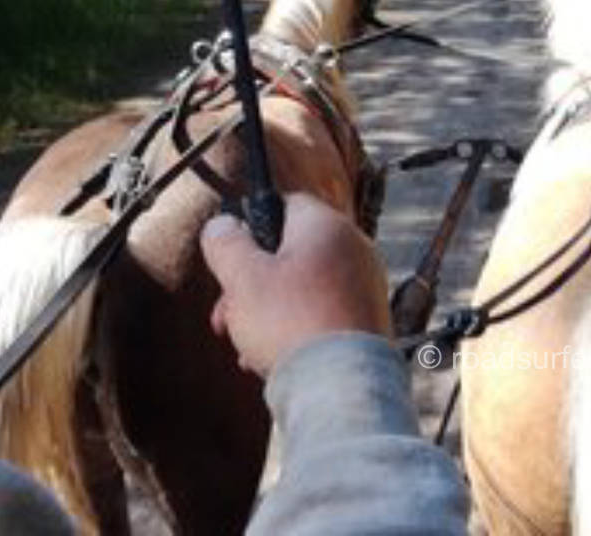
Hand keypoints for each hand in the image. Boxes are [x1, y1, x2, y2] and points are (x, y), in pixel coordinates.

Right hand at [200, 192, 390, 375]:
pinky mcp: (368, 320)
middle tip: (225, 315)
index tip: (230, 258)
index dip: (251, 227)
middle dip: (249, 284)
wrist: (342, 385)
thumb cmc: (291, 323)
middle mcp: (355, 249)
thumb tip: (222, 224)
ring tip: (245, 344)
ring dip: (266, 312)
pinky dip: (295, 330)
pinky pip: (322, 313)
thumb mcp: (241, 277)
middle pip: (290, 252)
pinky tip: (270, 360)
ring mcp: (365, 285)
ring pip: (302, 287)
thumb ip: (225, 243)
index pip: (285, 204)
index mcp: (327, 226)